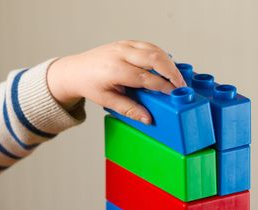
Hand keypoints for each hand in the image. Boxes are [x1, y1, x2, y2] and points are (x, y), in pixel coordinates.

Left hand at [47, 40, 185, 123]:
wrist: (75, 70)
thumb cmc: (89, 85)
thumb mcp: (107, 101)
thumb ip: (129, 109)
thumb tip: (148, 118)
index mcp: (115, 69)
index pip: (146, 77)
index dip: (163, 86)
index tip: (174, 94)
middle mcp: (120, 53)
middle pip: (154, 58)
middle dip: (172, 72)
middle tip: (181, 85)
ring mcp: (123, 45)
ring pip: (154, 49)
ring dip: (168, 62)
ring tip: (176, 77)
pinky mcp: (125, 42)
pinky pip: (148, 45)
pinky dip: (160, 55)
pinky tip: (165, 65)